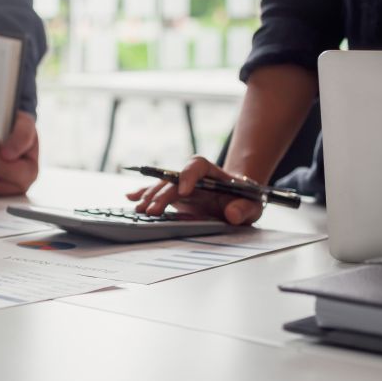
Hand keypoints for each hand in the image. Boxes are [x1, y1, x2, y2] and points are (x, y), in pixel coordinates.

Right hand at [126, 156, 263, 224]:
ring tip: (140, 209)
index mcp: (211, 172)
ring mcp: (180, 185)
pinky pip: (156, 191)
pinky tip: (130, 197)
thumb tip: (232, 214)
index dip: (188, 176)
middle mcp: (191, 176)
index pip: (196, 165)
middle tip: (154, 210)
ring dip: (150, 197)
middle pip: (173, 180)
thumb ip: (244, 209)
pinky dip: (142, 194)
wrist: (237, 198)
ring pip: (161, 186)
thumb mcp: (252, 205)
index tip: (184, 192)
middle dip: (162, 194)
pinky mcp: (173, 195)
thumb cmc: (244, 199)